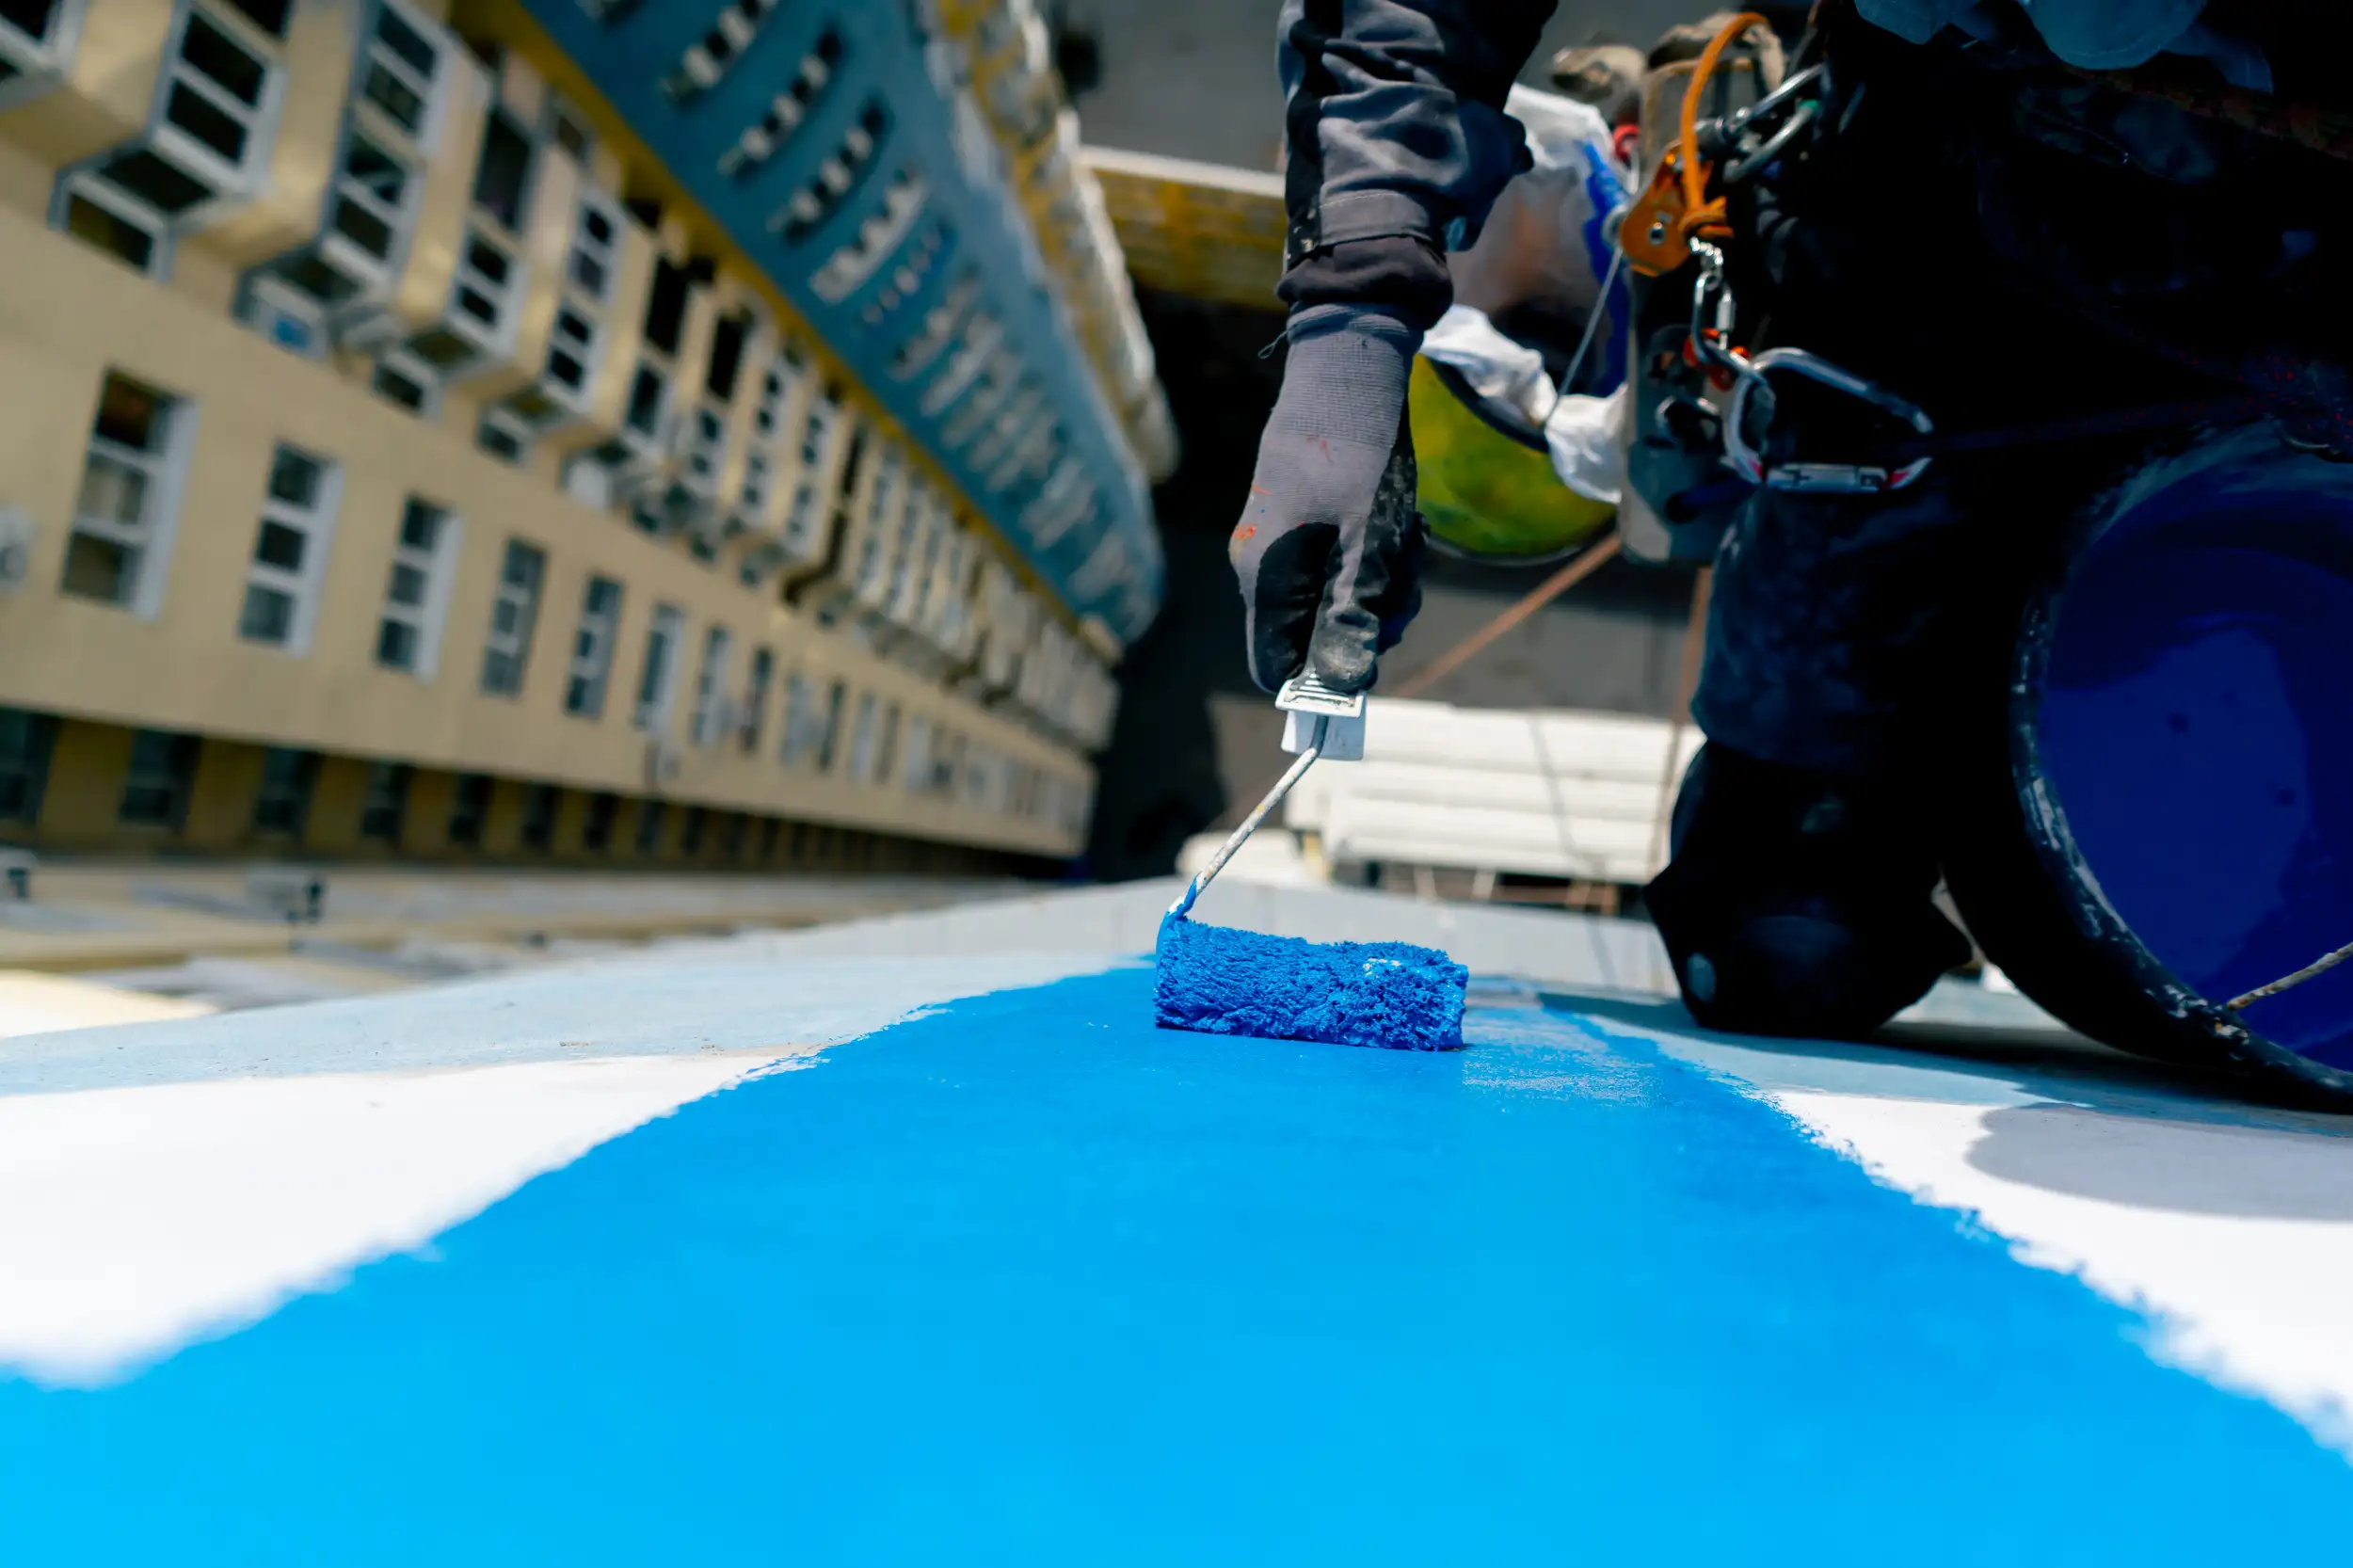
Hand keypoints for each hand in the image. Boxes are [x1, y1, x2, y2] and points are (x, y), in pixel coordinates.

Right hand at [1230, 304, 1429, 693]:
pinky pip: (1336, 569)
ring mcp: (1279, 547)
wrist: (1346, 371)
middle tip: (1407, 588)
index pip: (1276, 670)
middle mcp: (1262, 570)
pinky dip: (1373, 560)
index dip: (1322, 680)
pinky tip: (1396, 528)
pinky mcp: (1300, 528)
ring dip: (1380, 589)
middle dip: (1367, 624)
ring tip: (1406, 546)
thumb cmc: (1357, 455)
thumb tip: (1347, 686)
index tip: (1372, 660)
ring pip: (1333, 603)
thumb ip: (1355, 616)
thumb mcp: (1370, 544)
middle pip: (1312, 639)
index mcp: (1266, 579)